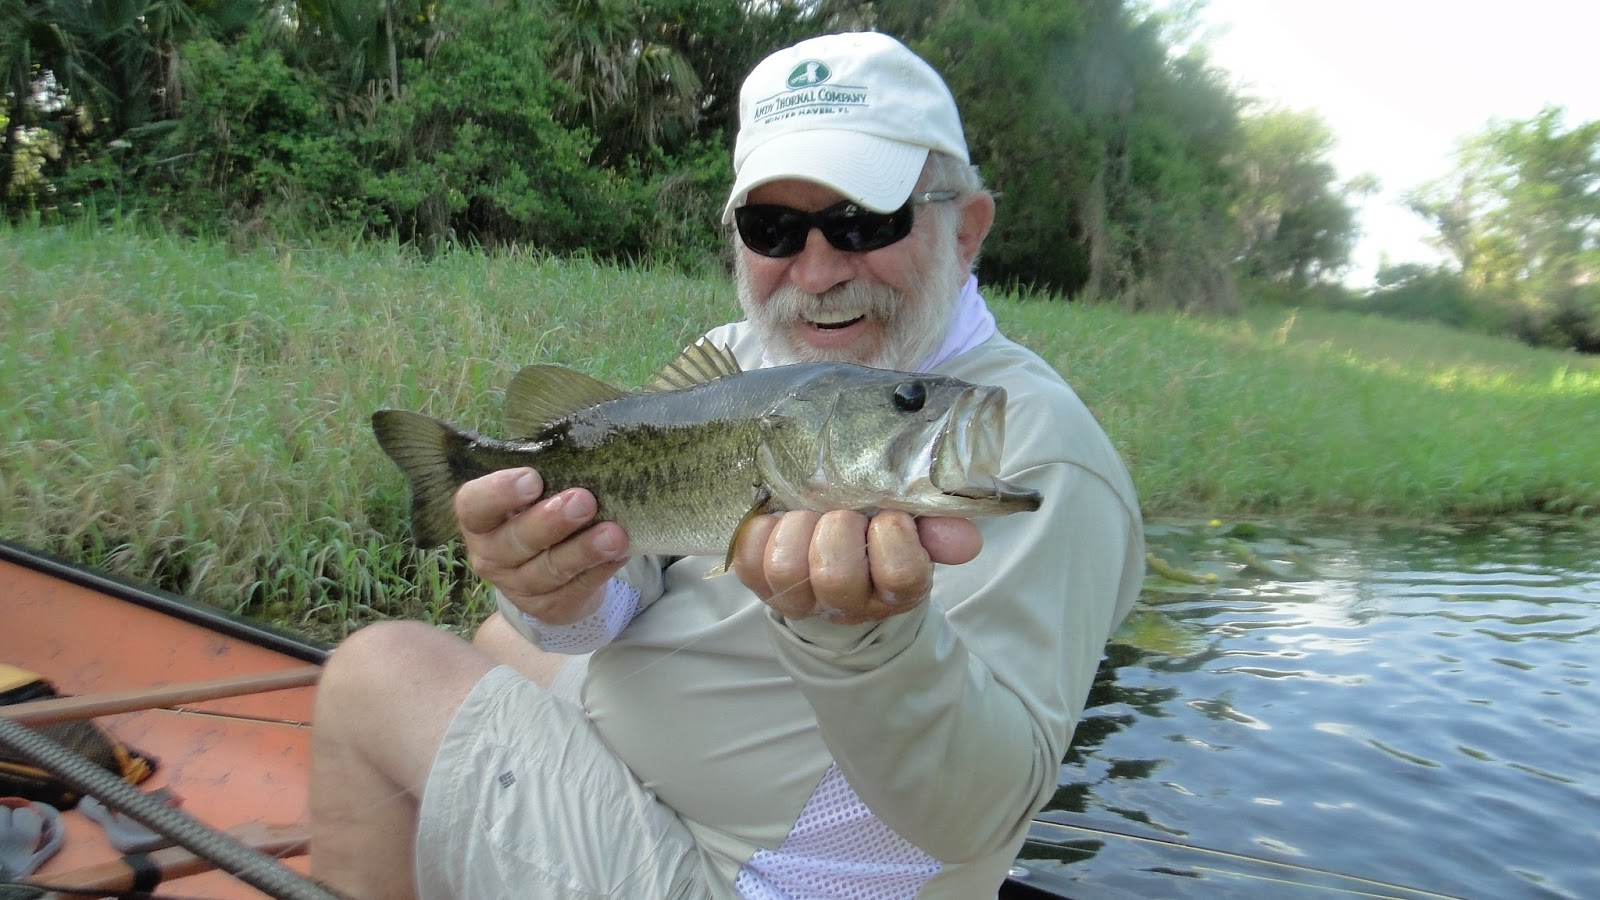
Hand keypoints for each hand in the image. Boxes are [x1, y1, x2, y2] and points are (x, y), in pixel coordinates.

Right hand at [455, 468, 629, 623]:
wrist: (552, 568)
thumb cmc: (542, 509)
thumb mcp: (537, 490)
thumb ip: (547, 472)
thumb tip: (582, 444)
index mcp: (479, 519)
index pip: (474, 505)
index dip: (499, 493)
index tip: (533, 479)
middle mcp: (490, 555)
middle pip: (516, 541)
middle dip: (551, 521)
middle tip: (584, 500)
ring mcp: (517, 586)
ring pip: (549, 570)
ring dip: (583, 551)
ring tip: (614, 534)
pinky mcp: (547, 608)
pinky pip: (575, 590)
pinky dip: (601, 570)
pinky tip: (620, 552)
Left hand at [732, 510, 981, 624]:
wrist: (833, 559)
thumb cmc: (877, 539)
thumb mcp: (916, 532)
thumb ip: (941, 529)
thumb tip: (965, 539)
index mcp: (892, 591)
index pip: (901, 574)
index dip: (893, 535)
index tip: (889, 515)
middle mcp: (843, 604)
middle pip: (836, 575)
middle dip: (838, 528)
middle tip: (842, 511)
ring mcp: (797, 598)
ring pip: (787, 567)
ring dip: (797, 528)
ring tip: (807, 514)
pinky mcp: (758, 582)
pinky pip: (748, 556)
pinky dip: (761, 528)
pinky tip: (777, 516)